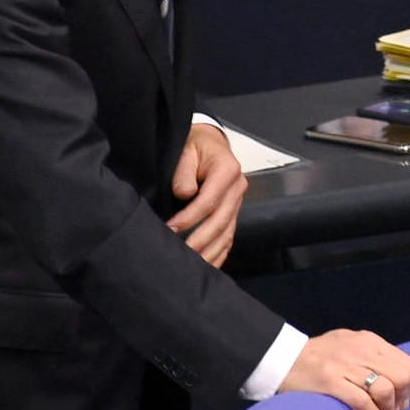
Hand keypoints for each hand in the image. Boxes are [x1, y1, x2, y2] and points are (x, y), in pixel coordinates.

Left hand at [168, 123, 246, 267]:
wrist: (209, 143)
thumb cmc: (196, 145)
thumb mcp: (186, 150)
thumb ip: (184, 171)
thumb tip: (185, 194)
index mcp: (228, 170)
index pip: (209, 201)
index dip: (190, 218)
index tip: (171, 228)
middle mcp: (237, 188)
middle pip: (221, 222)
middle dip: (200, 241)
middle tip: (182, 255)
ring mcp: (237, 202)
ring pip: (227, 233)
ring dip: (210, 252)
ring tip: (193, 266)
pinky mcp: (233, 213)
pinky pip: (229, 237)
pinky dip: (219, 253)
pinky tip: (208, 265)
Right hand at [279, 329, 409, 409]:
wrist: (281, 358)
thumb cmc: (317, 355)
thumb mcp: (348, 344)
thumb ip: (371, 356)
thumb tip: (395, 381)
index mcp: (368, 341)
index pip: (406, 364)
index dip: (408, 388)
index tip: (400, 402)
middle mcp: (360, 350)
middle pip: (401, 377)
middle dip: (401, 400)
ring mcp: (345, 365)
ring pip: (385, 390)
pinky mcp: (330, 382)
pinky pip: (362, 402)